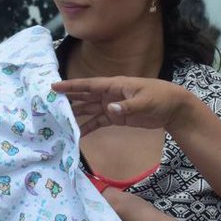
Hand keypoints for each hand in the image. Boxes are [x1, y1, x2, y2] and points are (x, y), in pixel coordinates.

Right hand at [52, 77, 189, 135]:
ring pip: (88, 111)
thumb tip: (109, 109)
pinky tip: (75, 134)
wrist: (173, 108)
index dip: (71, 86)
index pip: (89, 85)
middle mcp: (109, 95)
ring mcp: (111, 106)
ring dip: (74, 116)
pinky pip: (97, 122)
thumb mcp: (146, 101)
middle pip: (84, 98)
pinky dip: (87, 128)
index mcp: (114, 85)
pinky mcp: (116, 118)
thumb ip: (127, 106)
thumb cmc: (161, 98)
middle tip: (47, 106)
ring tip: (57, 123)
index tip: (53, 87)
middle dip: (67, 101)